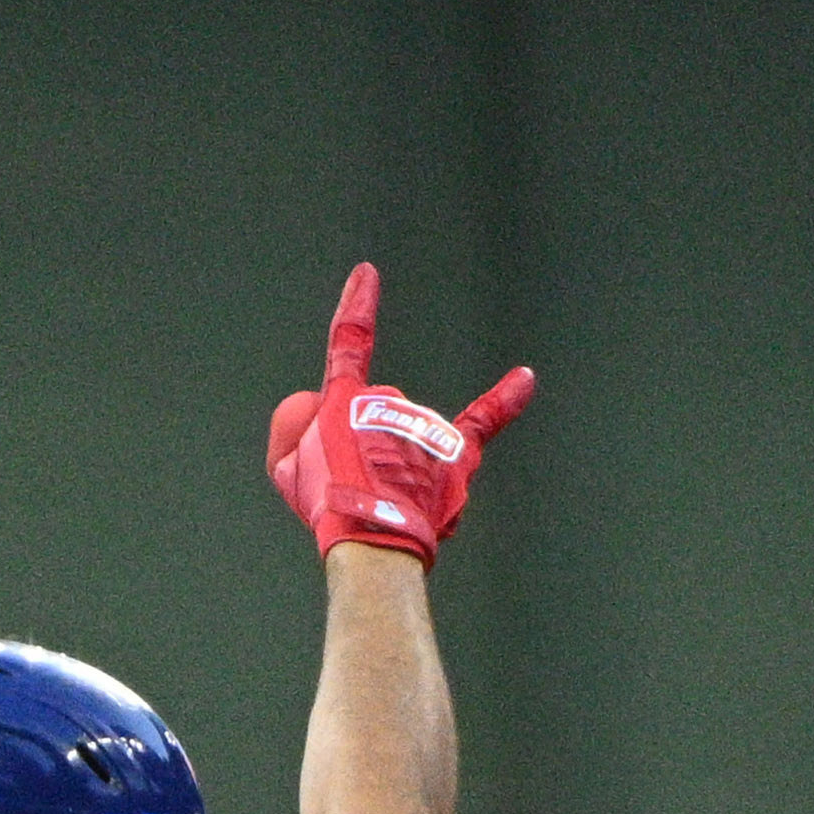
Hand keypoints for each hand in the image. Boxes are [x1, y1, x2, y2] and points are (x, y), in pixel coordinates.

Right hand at [265, 261, 532, 560]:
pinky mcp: (459, 456)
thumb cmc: (327, 506)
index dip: (357, 307)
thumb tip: (321, 426)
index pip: (349, 342)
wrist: (371, 538)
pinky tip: (526, 378)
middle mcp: (393, 402)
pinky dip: (507, 398)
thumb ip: (297, 435)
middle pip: (375, 420)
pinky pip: (485, 421)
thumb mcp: (287, 469)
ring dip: (394, 471)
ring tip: (381, 507)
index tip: (368, 275)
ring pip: (409, 442)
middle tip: (348, 492)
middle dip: (359, 452)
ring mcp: (428, 429)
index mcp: (347, 399)